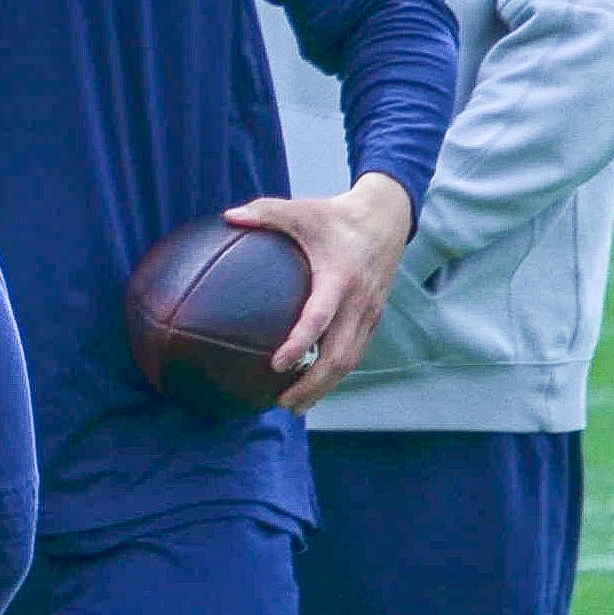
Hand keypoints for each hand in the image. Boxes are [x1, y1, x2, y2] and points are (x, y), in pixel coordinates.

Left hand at [225, 175, 415, 409]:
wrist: (386, 218)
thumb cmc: (335, 215)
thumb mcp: (301, 209)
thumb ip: (265, 212)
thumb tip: (227, 217)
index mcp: (340, 278)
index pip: (320, 318)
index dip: (300, 344)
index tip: (277, 365)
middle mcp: (358, 302)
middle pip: (339, 356)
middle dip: (312, 384)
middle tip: (282, 403)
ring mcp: (369, 314)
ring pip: (350, 361)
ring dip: (324, 387)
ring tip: (294, 405)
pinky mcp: (372, 318)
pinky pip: (355, 353)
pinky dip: (334, 373)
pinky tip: (311, 384)